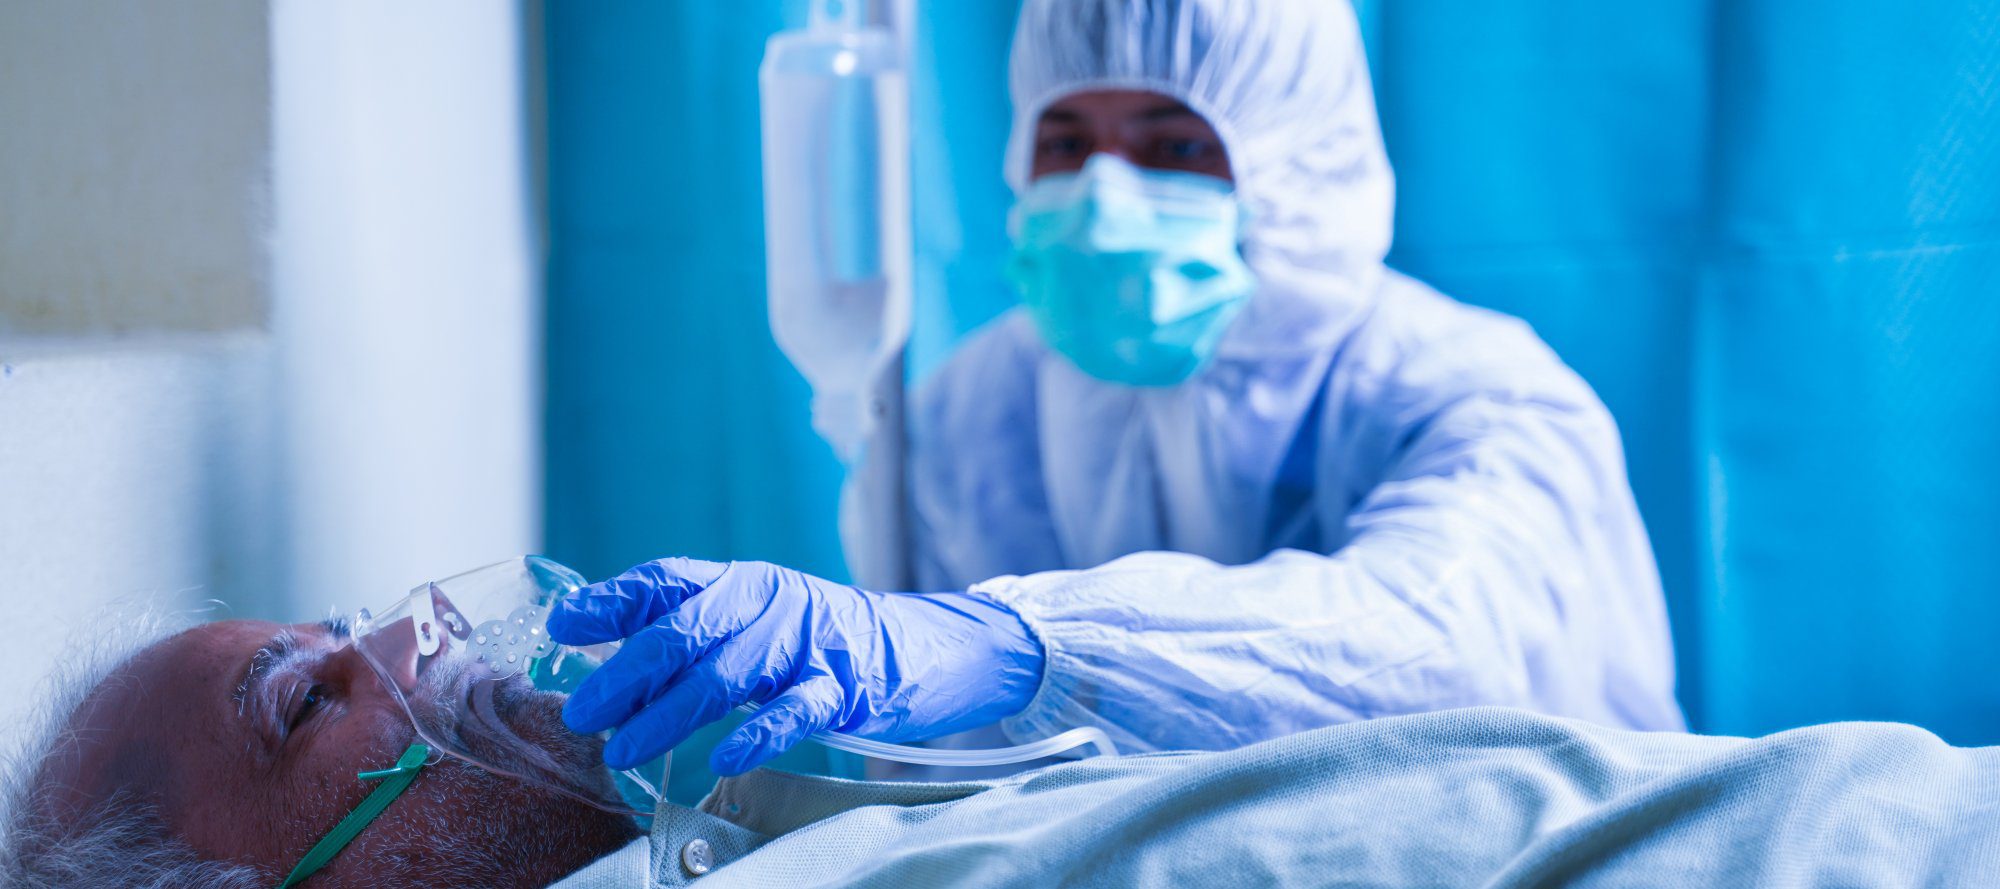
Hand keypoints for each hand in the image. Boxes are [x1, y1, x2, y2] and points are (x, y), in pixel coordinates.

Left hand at [546, 557, 1044, 774]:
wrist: (916, 646)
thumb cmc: (811, 641)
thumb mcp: (746, 620)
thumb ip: (678, 628)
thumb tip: (583, 639)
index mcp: (739, 580)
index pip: (666, 579)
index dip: (612, 600)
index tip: (562, 626)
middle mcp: (769, 600)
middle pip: (687, 630)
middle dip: (626, 673)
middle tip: (583, 713)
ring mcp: (808, 642)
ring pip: (730, 674)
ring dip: (670, 714)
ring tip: (625, 749)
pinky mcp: (846, 686)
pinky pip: (797, 710)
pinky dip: (759, 732)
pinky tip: (724, 757)